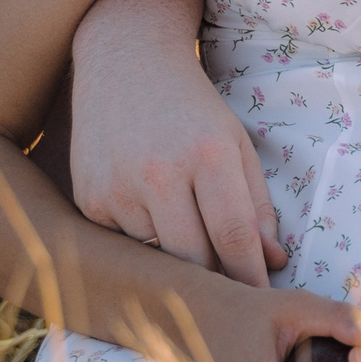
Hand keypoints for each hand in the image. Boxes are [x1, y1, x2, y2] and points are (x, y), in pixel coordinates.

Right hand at [69, 0, 282, 285]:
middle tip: (236, 295)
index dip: (251, 275)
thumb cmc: (193, 109)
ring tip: (194, 246)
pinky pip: (124, 242)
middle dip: (218, 281)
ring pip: (157, 255)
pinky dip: (143, 242)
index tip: (264, 298)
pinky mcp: (88, 198)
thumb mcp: (238, 144)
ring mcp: (118, 187)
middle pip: (194, 258)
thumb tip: (272, 261)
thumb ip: (257, 204)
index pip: (235, 236)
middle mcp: (160, 173)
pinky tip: (151, 216)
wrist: (124, 63)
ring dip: (179, 260)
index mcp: (209, 155)